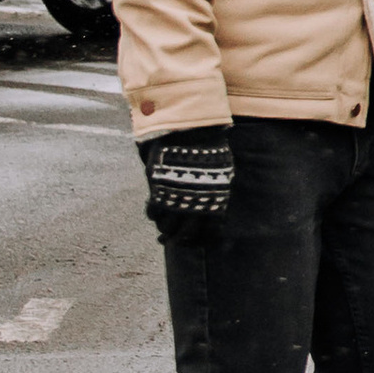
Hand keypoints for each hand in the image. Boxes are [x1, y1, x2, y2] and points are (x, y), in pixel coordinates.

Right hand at [141, 126, 233, 240]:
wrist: (195, 132)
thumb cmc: (210, 149)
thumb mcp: (222, 172)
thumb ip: (217, 191)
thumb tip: (217, 208)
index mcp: (215, 203)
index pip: (210, 233)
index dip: (200, 240)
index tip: (191, 239)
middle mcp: (197, 206)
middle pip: (185, 235)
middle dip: (176, 239)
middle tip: (167, 239)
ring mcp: (178, 199)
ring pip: (167, 227)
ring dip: (163, 229)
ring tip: (160, 225)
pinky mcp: (161, 191)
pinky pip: (153, 212)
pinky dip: (152, 214)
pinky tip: (152, 210)